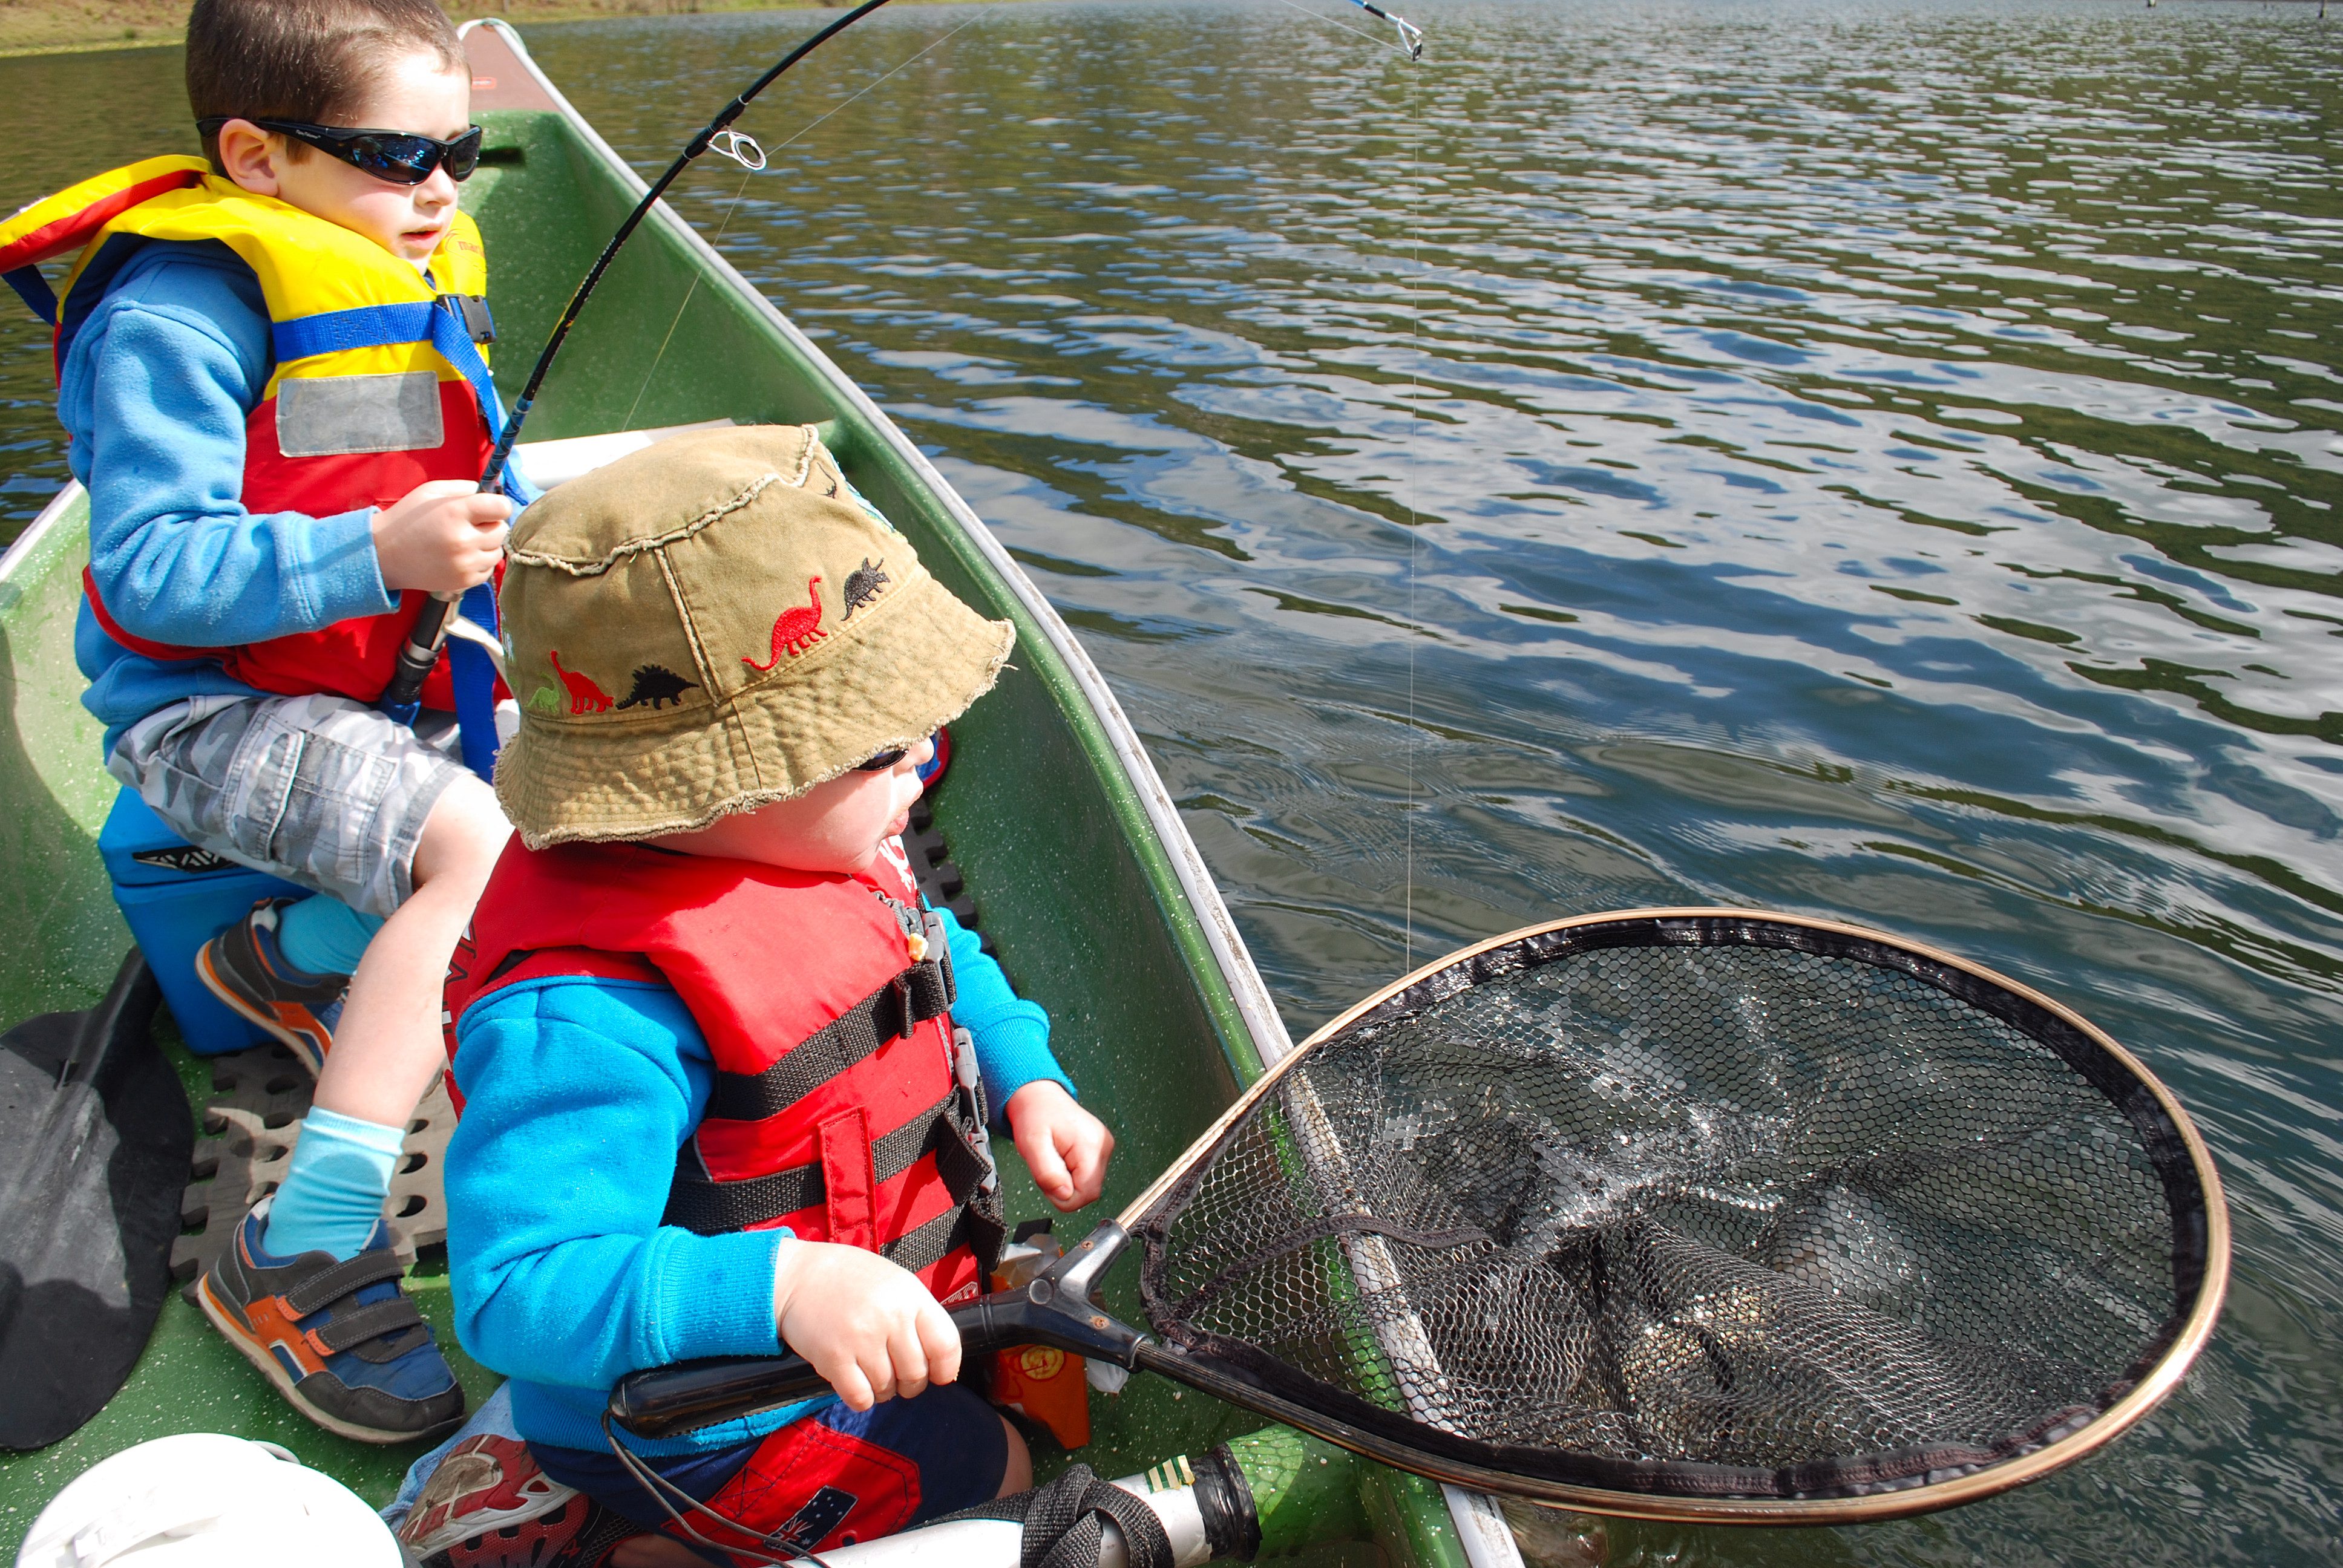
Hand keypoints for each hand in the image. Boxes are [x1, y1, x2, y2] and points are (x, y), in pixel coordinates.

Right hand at [372, 479, 510, 593]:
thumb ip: (463, 489)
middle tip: (471, 524)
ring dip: (487, 545)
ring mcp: (464, 563)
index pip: (501, 507)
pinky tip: (461, 556)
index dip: (498, 505)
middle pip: (501, 530)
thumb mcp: (430, 492)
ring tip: (465, 541)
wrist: (383, 554)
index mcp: (455, 512)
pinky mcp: (463, 581)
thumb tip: (490, 492)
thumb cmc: (407, 520)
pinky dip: (479, 562)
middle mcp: (463, 540)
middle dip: (490, 524)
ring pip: (497, 551)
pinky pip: (488, 569)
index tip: (489, 507)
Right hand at [771, 1240, 959, 1410]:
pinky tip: (855, 1383)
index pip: (946, 1344)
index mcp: (910, 1295)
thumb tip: (940, 1357)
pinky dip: (861, 1398)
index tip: (938, 1375)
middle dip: (911, 1384)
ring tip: (872, 1374)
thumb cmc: (848, 1278)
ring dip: (883, 1390)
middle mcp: (889, 1317)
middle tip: (899, 1377)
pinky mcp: (833, 1358)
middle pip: (917, 1374)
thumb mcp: (894, 1281)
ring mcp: (861, 1338)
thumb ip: (917, 1314)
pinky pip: (860, 1398)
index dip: (946, 1368)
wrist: (796, 1276)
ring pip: (888, 1389)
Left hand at [1006, 1080, 1112, 1211]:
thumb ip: (1047, 1172)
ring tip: (1054, 1159)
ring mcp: (1104, 1148)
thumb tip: (1065, 1194)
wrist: (1040, 1098)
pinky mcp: (1100, 1150)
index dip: (1062, 1195)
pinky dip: (1071, 1175)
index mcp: (1090, 1145)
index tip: (1047, 1177)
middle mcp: (1104, 1146)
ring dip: (1067, 1182)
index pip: (1086, 1194)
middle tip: (1048, 1166)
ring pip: (1088, 1186)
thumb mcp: (1031, 1145)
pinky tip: (1061, 1158)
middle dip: (1063, 1189)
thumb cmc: (1035, 1116)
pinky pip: (1087, 1177)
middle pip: (1089, 1192)